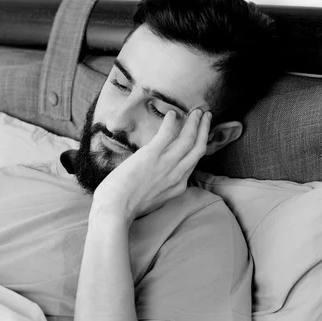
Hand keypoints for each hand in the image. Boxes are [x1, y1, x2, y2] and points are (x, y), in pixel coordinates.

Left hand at [92, 108, 210, 221]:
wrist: (115, 209)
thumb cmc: (127, 206)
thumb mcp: (153, 200)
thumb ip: (161, 188)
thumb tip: (157, 179)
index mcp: (178, 186)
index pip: (193, 163)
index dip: (198, 147)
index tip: (199, 136)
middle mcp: (177, 175)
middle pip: (198, 148)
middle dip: (204, 130)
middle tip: (206, 116)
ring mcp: (166, 164)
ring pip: (188, 139)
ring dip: (194, 122)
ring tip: (197, 111)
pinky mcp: (152, 155)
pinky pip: (167, 133)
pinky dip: (172, 122)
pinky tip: (172, 113)